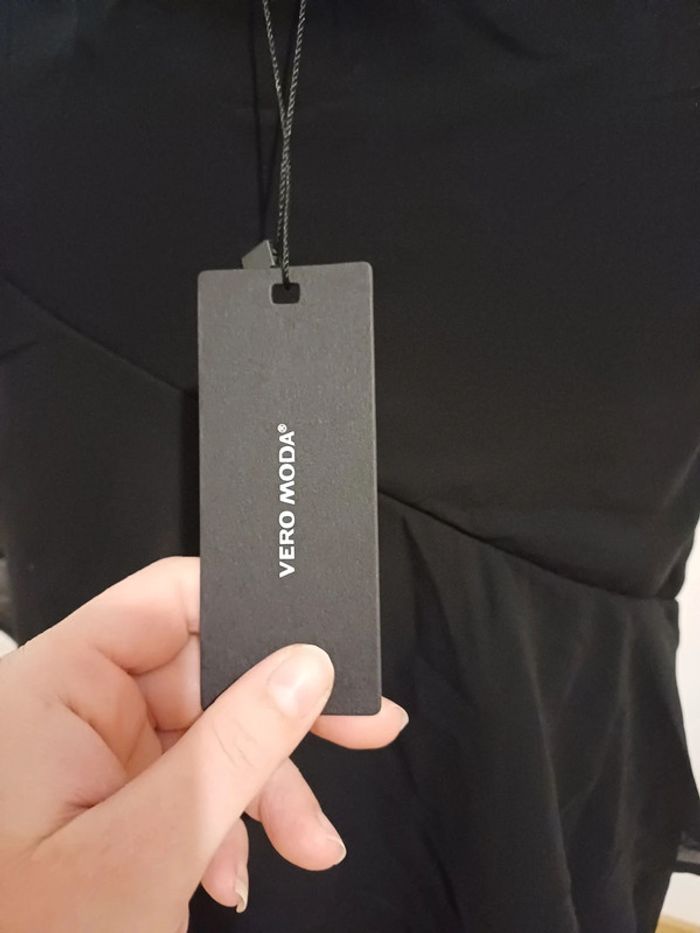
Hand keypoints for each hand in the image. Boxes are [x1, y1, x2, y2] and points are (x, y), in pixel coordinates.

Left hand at [0, 558, 406, 932]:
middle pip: (204, 671)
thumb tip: (305, 668)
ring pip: (210, 731)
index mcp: (57, 688)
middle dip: (278, 720)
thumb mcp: (149, 846)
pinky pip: (191, 778)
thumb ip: (234, 748)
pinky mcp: (110, 796)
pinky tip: (236, 869)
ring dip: (266, 786)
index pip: (168, 600)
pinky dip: (229, 820)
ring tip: (308, 841)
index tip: (323, 640)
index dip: (250, 607)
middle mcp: (73, 708)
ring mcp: (92, 755)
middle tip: (358, 728)